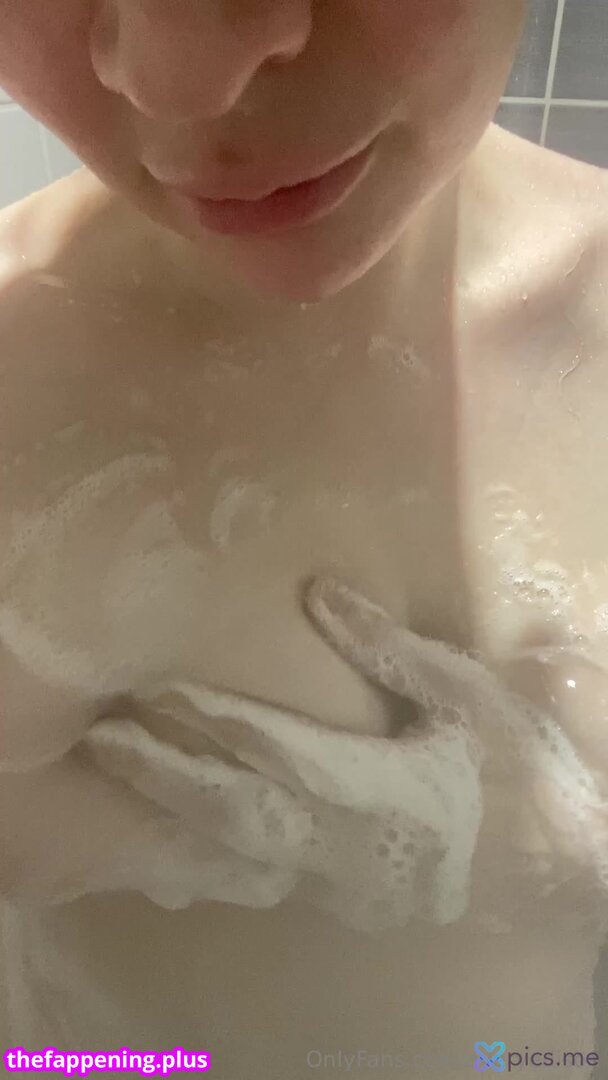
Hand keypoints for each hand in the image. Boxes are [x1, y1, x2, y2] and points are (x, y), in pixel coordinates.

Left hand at [78, 576, 607, 930]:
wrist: (546, 858)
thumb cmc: (509, 767)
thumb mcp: (465, 698)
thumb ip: (391, 651)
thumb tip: (320, 594)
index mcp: (376, 790)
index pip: (275, 751)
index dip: (211, 721)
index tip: (153, 690)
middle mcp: (342, 845)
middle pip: (235, 812)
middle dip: (165, 776)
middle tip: (104, 741)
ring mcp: (337, 878)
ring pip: (238, 852)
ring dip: (177, 814)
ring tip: (124, 776)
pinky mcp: (339, 888)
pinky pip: (261, 870)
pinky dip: (212, 847)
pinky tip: (176, 828)